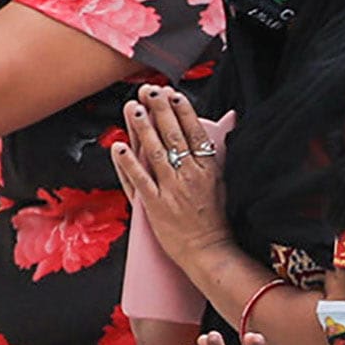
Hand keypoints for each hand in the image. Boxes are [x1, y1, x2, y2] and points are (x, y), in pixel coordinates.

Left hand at [106, 86, 234, 263]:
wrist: (210, 253)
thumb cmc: (217, 220)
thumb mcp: (223, 182)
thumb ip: (217, 153)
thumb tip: (225, 124)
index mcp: (208, 169)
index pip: (194, 132)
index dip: (182, 111)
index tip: (172, 94)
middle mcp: (190, 176)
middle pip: (174, 136)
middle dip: (160, 110)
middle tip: (149, 91)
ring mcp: (172, 190)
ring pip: (156, 152)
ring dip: (143, 128)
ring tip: (133, 108)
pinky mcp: (156, 206)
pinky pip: (140, 180)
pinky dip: (128, 163)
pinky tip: (119, 146)